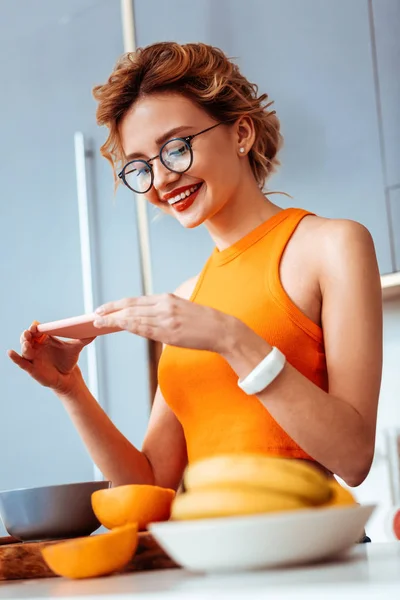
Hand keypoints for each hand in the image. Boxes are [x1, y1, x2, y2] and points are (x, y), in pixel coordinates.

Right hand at [8, 322, 94, 393]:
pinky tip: (10, 352)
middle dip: (27, 334)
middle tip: (30, 332)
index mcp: (45, 338)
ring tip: (27, 344)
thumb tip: (96, 331)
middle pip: (28, 337)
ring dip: (24, 345)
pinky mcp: (31, 367)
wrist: (67, 376)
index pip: (38, 329)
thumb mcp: (76, 348)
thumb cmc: (68, 359)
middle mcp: (37, 345)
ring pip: (24, 348)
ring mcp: (33, 356)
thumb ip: (84, 339)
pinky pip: (20, 361)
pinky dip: (15, 357)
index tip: (36, 325)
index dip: (36, 327)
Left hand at [93, 293, 234, 352]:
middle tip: (95, 313)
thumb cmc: (203, 322)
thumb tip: (145, 320)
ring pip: (134, 317)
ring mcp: (166, 318)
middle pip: (131, 307)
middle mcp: (164, 305)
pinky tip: (117, 326)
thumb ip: (163, 311)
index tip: (104, 307)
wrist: (222, 329)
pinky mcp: (169, 332)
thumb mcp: (181, 309)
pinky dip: (127, 326)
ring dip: (114, 319)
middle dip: (111, 310)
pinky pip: (144, 328)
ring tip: (99, 321)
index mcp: (167, 298)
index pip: (135, 300)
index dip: (117, 304)